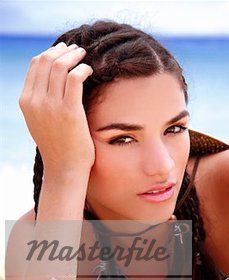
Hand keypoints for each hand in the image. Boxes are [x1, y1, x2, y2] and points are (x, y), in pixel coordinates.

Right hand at [19, 42, 94, 173]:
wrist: (65, 168)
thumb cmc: (57, 145)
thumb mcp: (40, 121)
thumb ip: (40, 101)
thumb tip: (50, 80)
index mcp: (26, 101)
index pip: (35, 65)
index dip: (51, 52)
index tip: (64, 50)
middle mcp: (36, 101)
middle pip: (47, 61)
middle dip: (63, 51)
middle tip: (77, 50)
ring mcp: (51, 106)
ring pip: (60, 66)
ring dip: (75, 56)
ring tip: (84, 56)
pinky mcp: (70, 112)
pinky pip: (75, 78)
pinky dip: (83, 68)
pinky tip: (89, 70)